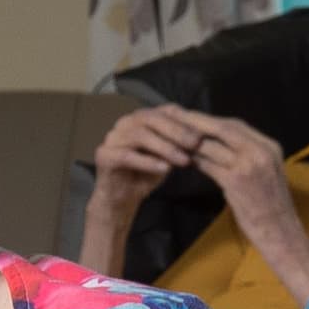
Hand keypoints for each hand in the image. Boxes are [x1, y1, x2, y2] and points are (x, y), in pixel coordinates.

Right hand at [81, 106, 203, 262]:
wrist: (122, 197)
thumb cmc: (146, 173)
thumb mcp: (169, 156)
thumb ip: (181, 145)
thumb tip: (203, 138)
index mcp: (141, 118)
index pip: (165, 111)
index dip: (185, 120)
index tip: (204, 134)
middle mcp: (125, 123)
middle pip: (152, 118)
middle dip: (176, 131)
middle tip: (196, 144)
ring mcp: (112, 138)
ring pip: (140, 135)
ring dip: (165, 147)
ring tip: (184, 160)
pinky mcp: (104, 156)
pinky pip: (127, 155)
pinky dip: (148, 162)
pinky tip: (164, 169)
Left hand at [183, 114, 293, 223]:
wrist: (280, 231)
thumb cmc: (271, 205)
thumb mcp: (265, 171)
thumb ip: (247, 154)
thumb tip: (216, 141)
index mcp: (270, 146)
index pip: (237, 124)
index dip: (211, 119)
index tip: (192, 116)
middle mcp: (261, 151)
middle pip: (223, 128)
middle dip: (197, 122)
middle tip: (175, 117)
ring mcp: (248, 166)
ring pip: (212, 146)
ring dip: (190, 142)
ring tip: (172, 138)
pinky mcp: (236, 182)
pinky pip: (208, 165)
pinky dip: (194, 161)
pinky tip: (182, 160)